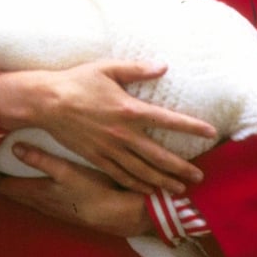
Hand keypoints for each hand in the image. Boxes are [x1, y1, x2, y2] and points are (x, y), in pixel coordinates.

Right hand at [0, 60, 216, 194]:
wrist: (45, 102)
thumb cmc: (76, 81)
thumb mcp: (107, 68)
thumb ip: (137, 69)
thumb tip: (163, 66)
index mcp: (129, 110)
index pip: (168, 120)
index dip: (191, 127)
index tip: (211, 133)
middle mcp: (123, 133)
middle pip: (159, 156)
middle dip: (182, 168)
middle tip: (199, 177)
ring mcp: (109, 148)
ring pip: (142, 171)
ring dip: (163, 181)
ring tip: (180, 190)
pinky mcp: (96, 157)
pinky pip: (121, 175)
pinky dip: (137, 184)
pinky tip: (148, 190)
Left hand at [0, 142, 152, 237]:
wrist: (121, 216)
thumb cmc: (93, 191)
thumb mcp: (66, 171)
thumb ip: (40, 159)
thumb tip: (14, 147)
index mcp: (37, 193)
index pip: (4, 185)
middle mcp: (41, 203)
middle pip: (12, 194)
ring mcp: (54, 209)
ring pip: (25, 199)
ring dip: (13, 189)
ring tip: (2, 180)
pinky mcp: (66, 211)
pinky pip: (38, 202)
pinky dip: (29, 194)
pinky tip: (34, 191)